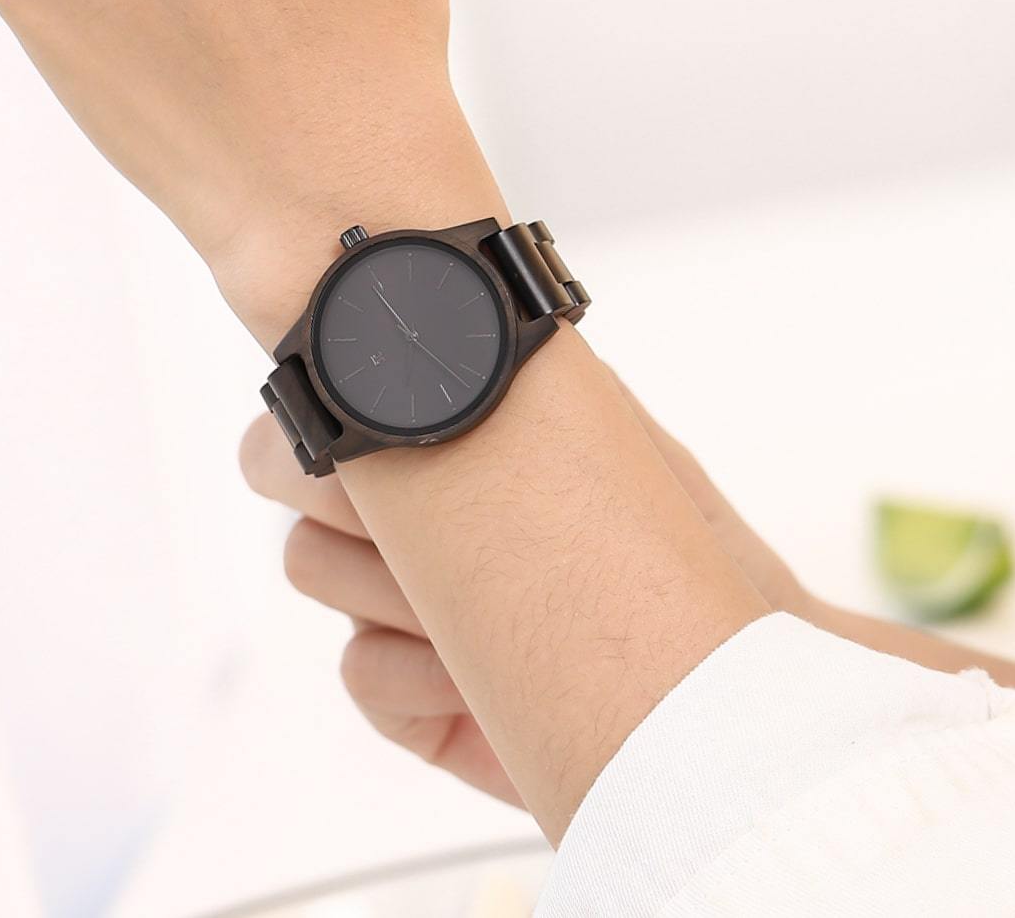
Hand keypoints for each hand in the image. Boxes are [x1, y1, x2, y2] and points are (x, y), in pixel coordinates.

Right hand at [239, 367, 810, 805]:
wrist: (732, 677)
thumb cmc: (683, 552)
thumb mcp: (618, 438)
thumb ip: (531, 384)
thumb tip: (460, 312)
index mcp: (438, 448)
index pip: (325, 399)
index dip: (333, 410)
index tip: (392, 431)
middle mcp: (401, 521)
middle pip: (282, 475)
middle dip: (354, 490)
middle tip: (428, 521)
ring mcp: (397, 611)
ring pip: (311, 566)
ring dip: (393, 580)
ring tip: (481, 600)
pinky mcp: (416, 703)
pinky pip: (361, 673)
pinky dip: (416, 672)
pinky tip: (483, 673)